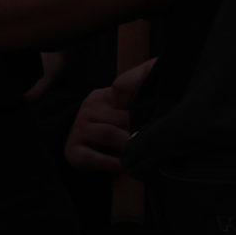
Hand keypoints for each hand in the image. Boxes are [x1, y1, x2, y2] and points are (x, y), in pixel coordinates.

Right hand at [66, 58, 154, 174]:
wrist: (89, 152)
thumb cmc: (119, 131)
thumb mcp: (133, 108)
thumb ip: (145, 88)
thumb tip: (162, 67)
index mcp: (105, 95)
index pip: (123, 85)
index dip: (142, 91)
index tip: (163, 107)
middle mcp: (89, 108)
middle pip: (121, 116)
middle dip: (141, 129)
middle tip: (159, 139)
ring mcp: (79, 128)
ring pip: (108, 134)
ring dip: (128, 145)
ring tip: (143, 153)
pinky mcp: (72, 150)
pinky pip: (91, 157)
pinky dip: (110, 163)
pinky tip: (124, 166)